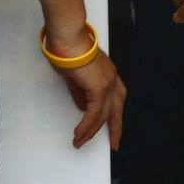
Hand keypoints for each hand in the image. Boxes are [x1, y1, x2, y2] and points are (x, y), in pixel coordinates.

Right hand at [44, 29, 124, 149]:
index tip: (113, 128)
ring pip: (103, 115)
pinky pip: (94, 113)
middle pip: (116, 110)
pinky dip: (86, 125)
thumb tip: (83, 107)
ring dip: (90, 131)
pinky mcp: (99, 87)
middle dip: (115, 128)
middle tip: (114, 144)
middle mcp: (112, 79)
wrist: (68, 39)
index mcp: (108, 74)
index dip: (115, 115)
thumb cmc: (68, 51)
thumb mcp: (76, 77)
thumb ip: (81, 92)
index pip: (116, 99)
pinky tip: (80, 133)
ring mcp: (107, 83)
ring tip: (80, 142)